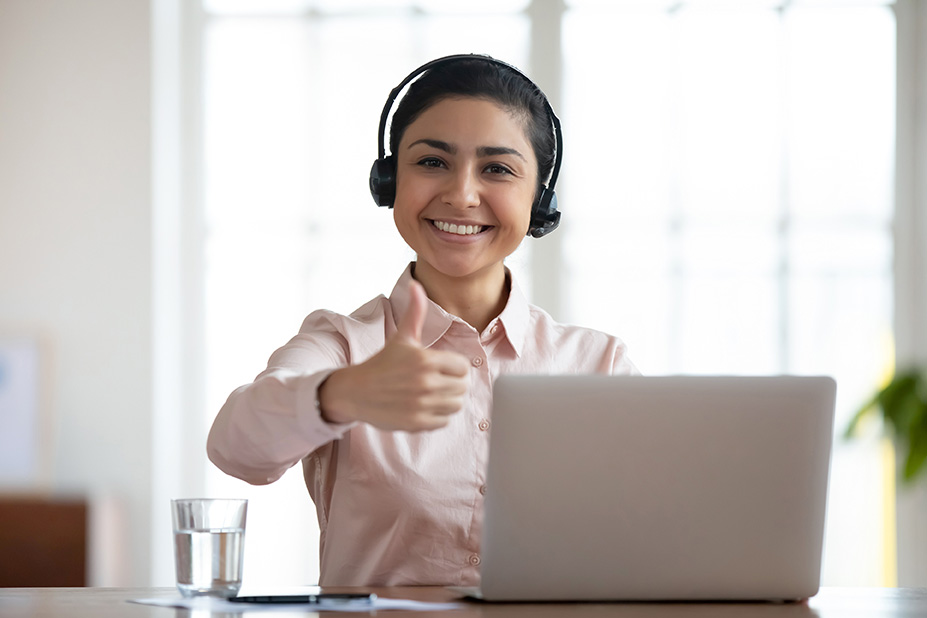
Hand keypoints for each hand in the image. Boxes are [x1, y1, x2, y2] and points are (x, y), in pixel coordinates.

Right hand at [318, 280, 469, 430]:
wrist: (355, 391)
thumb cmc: (382, 363)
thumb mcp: (401, 337)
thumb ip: (415, 311)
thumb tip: (415, 284)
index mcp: (425, 360)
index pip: (463, 367)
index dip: (453, 366)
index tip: (440, 366)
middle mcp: (425, 383)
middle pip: (462, 387)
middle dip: (452, 383)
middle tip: (435, 381)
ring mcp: (421, 405)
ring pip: (456, 405)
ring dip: (447, 400)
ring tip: (431, 394)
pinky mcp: (417, 423)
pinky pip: (444, 421)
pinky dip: (437, 416)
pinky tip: (423, 406)